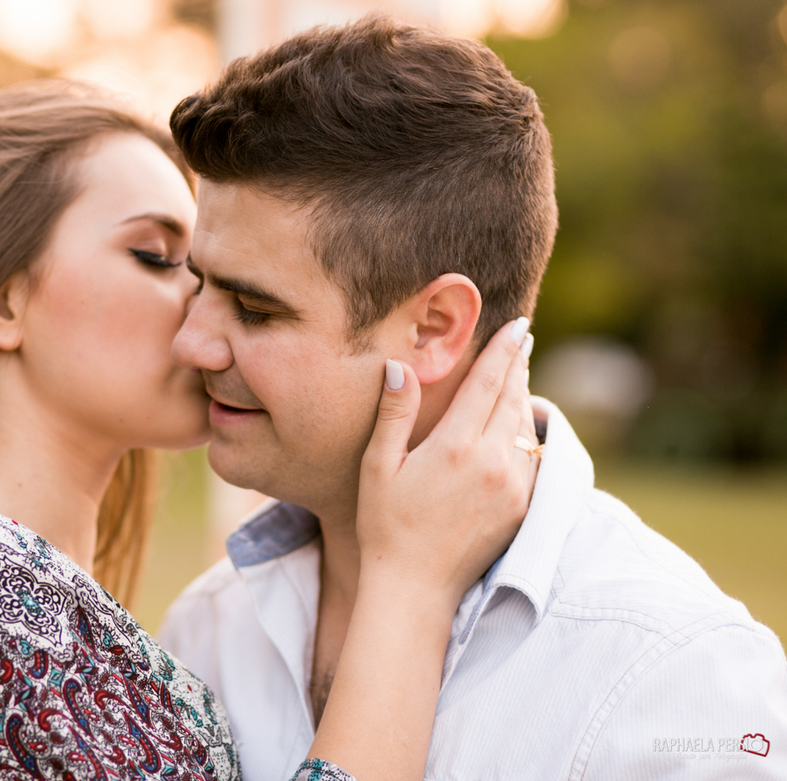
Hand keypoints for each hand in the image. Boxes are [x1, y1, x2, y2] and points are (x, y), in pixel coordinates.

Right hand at [355, 317, 537, 613]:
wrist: (415, 588)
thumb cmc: (385, 525)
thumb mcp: (379, 466)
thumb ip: (394, 413)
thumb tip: (399, 366)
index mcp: (456, 447)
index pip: (489, 383)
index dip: (504, 350)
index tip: (518, 325)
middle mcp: (494, 463)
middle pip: (514, 399)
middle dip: (517, 366)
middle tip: (522, 340)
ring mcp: (514, 487)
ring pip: (526, 428)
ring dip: (523, 398)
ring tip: (518, 377)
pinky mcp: (523, 509)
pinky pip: (534, 458)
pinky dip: (527, 434)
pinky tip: (519, 426)